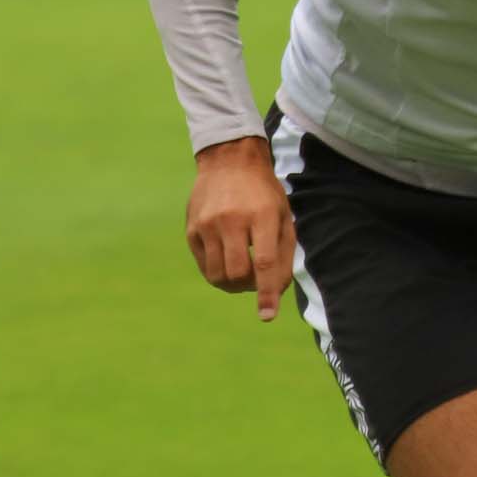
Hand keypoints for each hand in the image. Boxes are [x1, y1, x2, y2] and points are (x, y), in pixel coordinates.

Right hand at [187, 135, 296, 320]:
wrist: (229, 160)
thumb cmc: (264, 193)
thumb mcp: (283, 216)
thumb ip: (284, 254)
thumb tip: (276, 291)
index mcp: (261, 215)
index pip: (264, 263)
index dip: (266, 293)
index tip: (268, 316)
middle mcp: (231, 220)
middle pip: (237, 273)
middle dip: (249, 286)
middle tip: (256, 278)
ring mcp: (207, 225)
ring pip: (217, 275)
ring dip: (232, 284)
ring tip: (242, 270)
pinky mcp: (192, 229)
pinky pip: (205, 266)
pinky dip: (218, 272)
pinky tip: (227, 258)